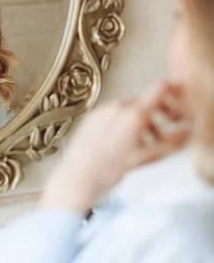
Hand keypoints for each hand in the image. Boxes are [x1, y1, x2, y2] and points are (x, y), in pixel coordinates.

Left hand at [41, 81, 191, 213]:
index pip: (159, 88)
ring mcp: (102, 109)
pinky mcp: (91, 116)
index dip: (171, 92)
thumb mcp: (146, 158)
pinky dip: (120, 124)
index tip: (175, 102)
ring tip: (136, 146)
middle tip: (158, 138)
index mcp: (134, 113)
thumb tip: (184, 132)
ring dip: (137, 123)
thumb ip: (169, 142)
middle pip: (144, 103)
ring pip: (128, 110)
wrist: (78, 174)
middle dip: (155, 118)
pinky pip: (112, 115)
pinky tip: (118, 144)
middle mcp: (117, 106)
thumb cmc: (109, 169)